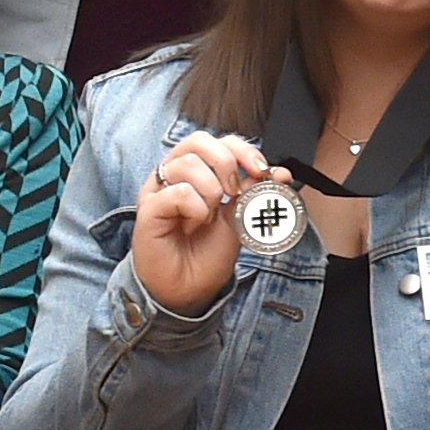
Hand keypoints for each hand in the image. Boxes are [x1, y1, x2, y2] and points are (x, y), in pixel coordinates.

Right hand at [134, 129, 272, 314]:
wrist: (190, 288)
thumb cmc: (207, 253)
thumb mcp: (240, 218)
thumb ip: (255, 193)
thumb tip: (281, 173)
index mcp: (198, 171)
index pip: (220, 141)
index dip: (244, 150)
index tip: (262, 171)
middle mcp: (175, 175)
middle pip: (198, 140)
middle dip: (226, 162)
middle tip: (233, 192)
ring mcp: (158, 189)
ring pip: (188, 163)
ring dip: (210, 191)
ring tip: (208, 216)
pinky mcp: (148, 208)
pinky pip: (177, 192)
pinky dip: (195, 209)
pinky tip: (194, 225)